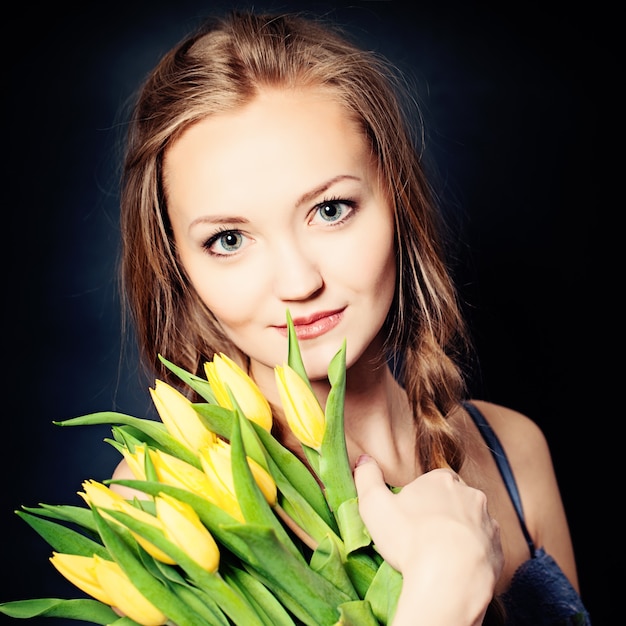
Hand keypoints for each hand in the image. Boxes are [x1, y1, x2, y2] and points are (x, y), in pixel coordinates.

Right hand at [353, 455, 502, 625]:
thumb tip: (363, 460)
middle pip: (452, 500)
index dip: (418, 500)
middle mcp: (471, 494)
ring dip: (458, 535)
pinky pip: (484, 548)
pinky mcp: (499, 549)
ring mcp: (488, 522)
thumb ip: (366, 478)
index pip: (431, 483)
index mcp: (442, 479)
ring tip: (439, 557)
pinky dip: (472, 555)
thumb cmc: (410, 539)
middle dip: (440, 515)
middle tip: (421, 539)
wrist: (450, 579)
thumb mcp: (374, 505)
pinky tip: (456, 568)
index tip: (408, 520)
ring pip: (470, 523)